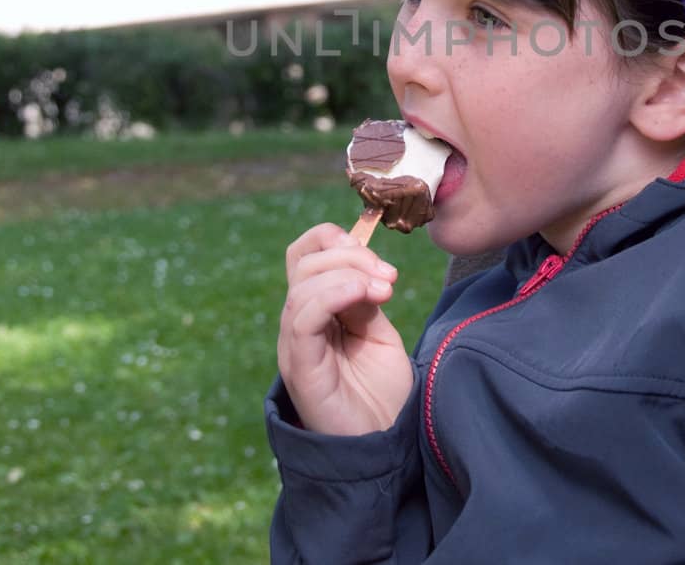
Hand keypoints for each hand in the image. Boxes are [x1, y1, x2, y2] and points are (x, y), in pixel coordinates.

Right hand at [277, 223, 412, 435]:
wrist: (382, 445)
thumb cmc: (380, 393)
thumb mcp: (378, 332)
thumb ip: (365, 299)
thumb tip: (364, 269)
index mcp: (315, 310)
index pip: (305, 254)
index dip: (335, 239)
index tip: (378, 258)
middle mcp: (298, 323)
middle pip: (304, 261)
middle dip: (351, 254)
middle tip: (389, 276)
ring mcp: (295, 345)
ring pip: (303, 285)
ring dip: (349, 274)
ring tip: (385, 290)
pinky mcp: (301, 367)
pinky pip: (301, 318)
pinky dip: (333, 294)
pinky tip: (366, 295)